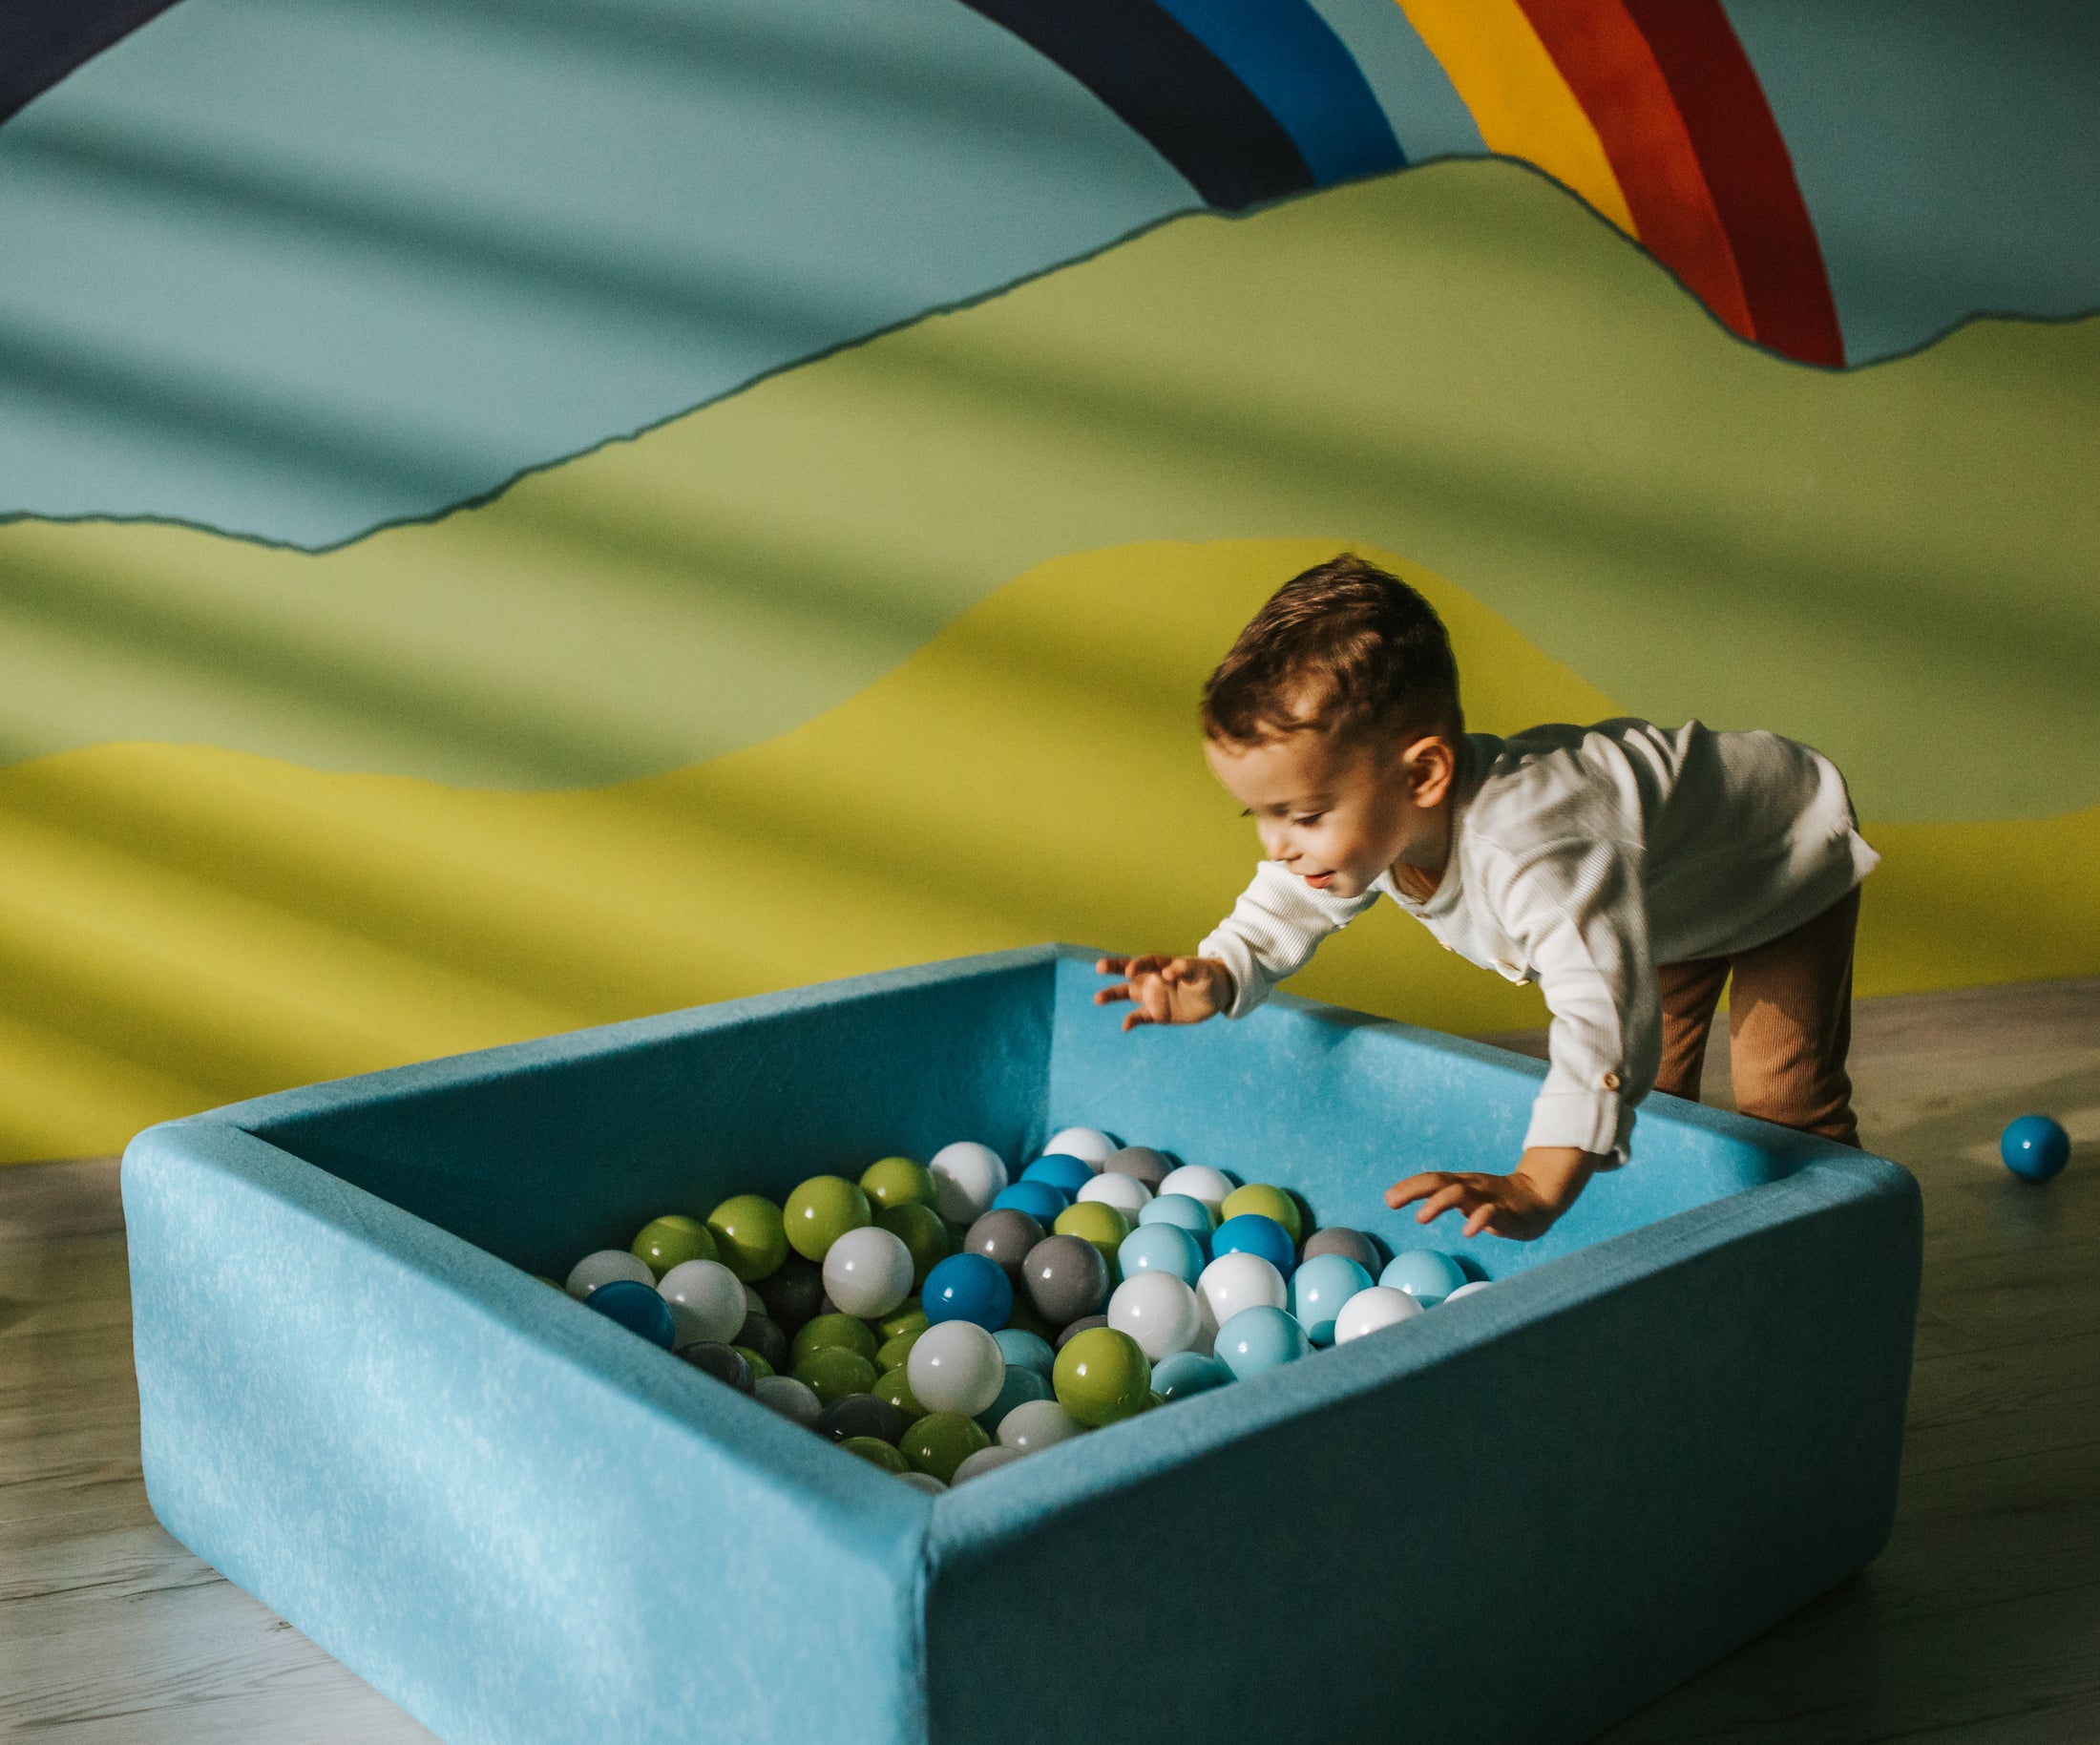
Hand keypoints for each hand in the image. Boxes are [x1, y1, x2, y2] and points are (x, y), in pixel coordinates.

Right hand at [1093, 955, 1232, 1031]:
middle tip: (1099, 967)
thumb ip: (1186, 969)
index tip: (1130, 971)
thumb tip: (1169, 972)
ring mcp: (1152, 996)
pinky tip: (1125, 1026)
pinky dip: (1132, 1021)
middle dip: (1114, 968)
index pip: (1146, 962)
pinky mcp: (1156, 1013)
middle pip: (1129, 971)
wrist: (1215, 995)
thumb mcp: (1201, 972)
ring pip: (1127, 993)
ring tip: (1097, 999)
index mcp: (1163, 965)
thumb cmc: (1207, 977)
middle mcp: (1153, 978)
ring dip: (1112, 995)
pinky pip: (1141, 1017)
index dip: (1138, 965)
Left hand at [1383, 1147, 1602, 1241]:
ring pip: (1460, 1194)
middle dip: (1414, 1189)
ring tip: (1420, 1217)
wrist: (1540, 1197)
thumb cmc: (1496, 1199)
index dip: (1408, 1187)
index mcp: (1460, 1182)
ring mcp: (1488, 1197)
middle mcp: (1471, 1186)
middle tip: (1391, 1201)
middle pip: (1439, 1181)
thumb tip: (1411, 1205)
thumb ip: (1442, 1198)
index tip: (1388, 1198)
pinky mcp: (1506, 1211)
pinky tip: (1467, 1231)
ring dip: (1439, 1203)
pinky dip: (1478, 1220)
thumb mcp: (1467, 1196)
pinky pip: (1490, 1214)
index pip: (1430, 1179)